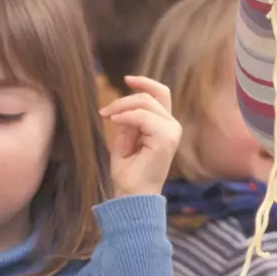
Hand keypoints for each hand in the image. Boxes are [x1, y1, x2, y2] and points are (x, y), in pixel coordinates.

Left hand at [100, 76, 181, 198]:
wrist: (132, 196)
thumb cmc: (128, 173)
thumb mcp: (124, 140)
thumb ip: (127, 121)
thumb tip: (122, 107)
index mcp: (165, 126)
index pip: (161, 94)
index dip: (145, 83)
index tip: (126, 79)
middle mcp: (173, 127)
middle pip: (152, 96)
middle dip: (125, 98)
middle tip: (104, 111)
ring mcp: (172, 132)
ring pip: (147, 103)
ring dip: (123, 107)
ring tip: (107, 117)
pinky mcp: (166, 139)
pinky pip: (144, 117)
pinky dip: (127, 116)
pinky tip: (114, 122)